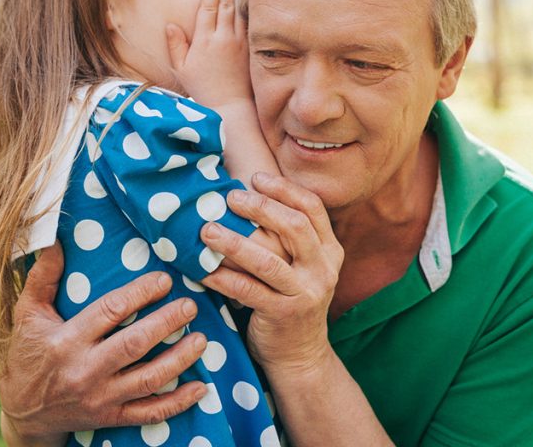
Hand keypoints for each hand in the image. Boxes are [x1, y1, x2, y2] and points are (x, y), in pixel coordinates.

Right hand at [0, 242, 208, 444]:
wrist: (23, 415)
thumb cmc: (28, 356)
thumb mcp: (27, 315)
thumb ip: (42, 278)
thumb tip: (54, 240)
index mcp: (66, 341)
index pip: (110, 311)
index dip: (140, 293)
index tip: (164, 280)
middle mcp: (84, 371)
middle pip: (134, 344)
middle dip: (166, 323)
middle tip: (190, 305)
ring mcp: (100, 398)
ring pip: (148, 379)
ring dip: (179, 359)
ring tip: (202, 339)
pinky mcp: (111, 418)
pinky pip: (149, 412)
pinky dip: (177, 403)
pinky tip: (200, 388)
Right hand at [166, 0, 251, 106]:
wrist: (229, 105)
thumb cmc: (202, 88)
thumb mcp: (182, 69)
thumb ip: (176, 45)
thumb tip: (170, 25)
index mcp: (204, 41)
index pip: (208, 8)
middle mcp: (223, 38)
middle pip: (225, 5)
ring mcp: (239, 43)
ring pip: (237, 13)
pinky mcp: (249, 50)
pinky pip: (247, 25)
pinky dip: (245, 12)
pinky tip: (245, 4)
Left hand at [199, 173, 343, 372]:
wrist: (300, 354)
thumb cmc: (290, 299)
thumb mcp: (301, 266)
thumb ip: (287, 237)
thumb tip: (246, 193)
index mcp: (329, 250)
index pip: (312, 208)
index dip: (284, 189)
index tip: (256, 177)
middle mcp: (323, 269)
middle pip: (294, 227)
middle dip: (260, 208)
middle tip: (229, 198)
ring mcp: (306, 293)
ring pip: (268, 261)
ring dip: (234, 242)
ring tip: (207, 230)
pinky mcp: (284, 314)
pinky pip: (248, 291)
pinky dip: (223, 278)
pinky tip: (203, 269)